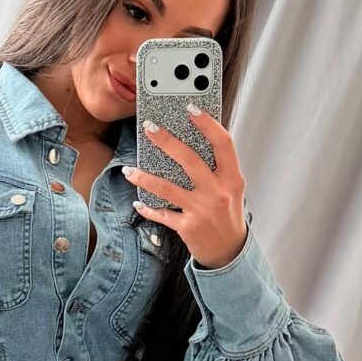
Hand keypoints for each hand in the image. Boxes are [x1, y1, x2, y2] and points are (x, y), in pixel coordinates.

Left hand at [122, 107, 248, 270]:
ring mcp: (202, 210)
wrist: (229, 252)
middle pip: (189, 160)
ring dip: (143, 177)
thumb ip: (216, 168)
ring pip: (166, 188)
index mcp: (232, 178)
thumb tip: (188, 141)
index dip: (207, 123)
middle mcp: (218, 192)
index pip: (223, 144)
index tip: (191, 108)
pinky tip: (138, 201)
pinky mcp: (188, 227)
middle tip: (148, 128)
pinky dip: (147, 208)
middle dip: (166, 141)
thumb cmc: (227, 215)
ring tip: (129, 170)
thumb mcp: (231, 189)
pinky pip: (161, 213)